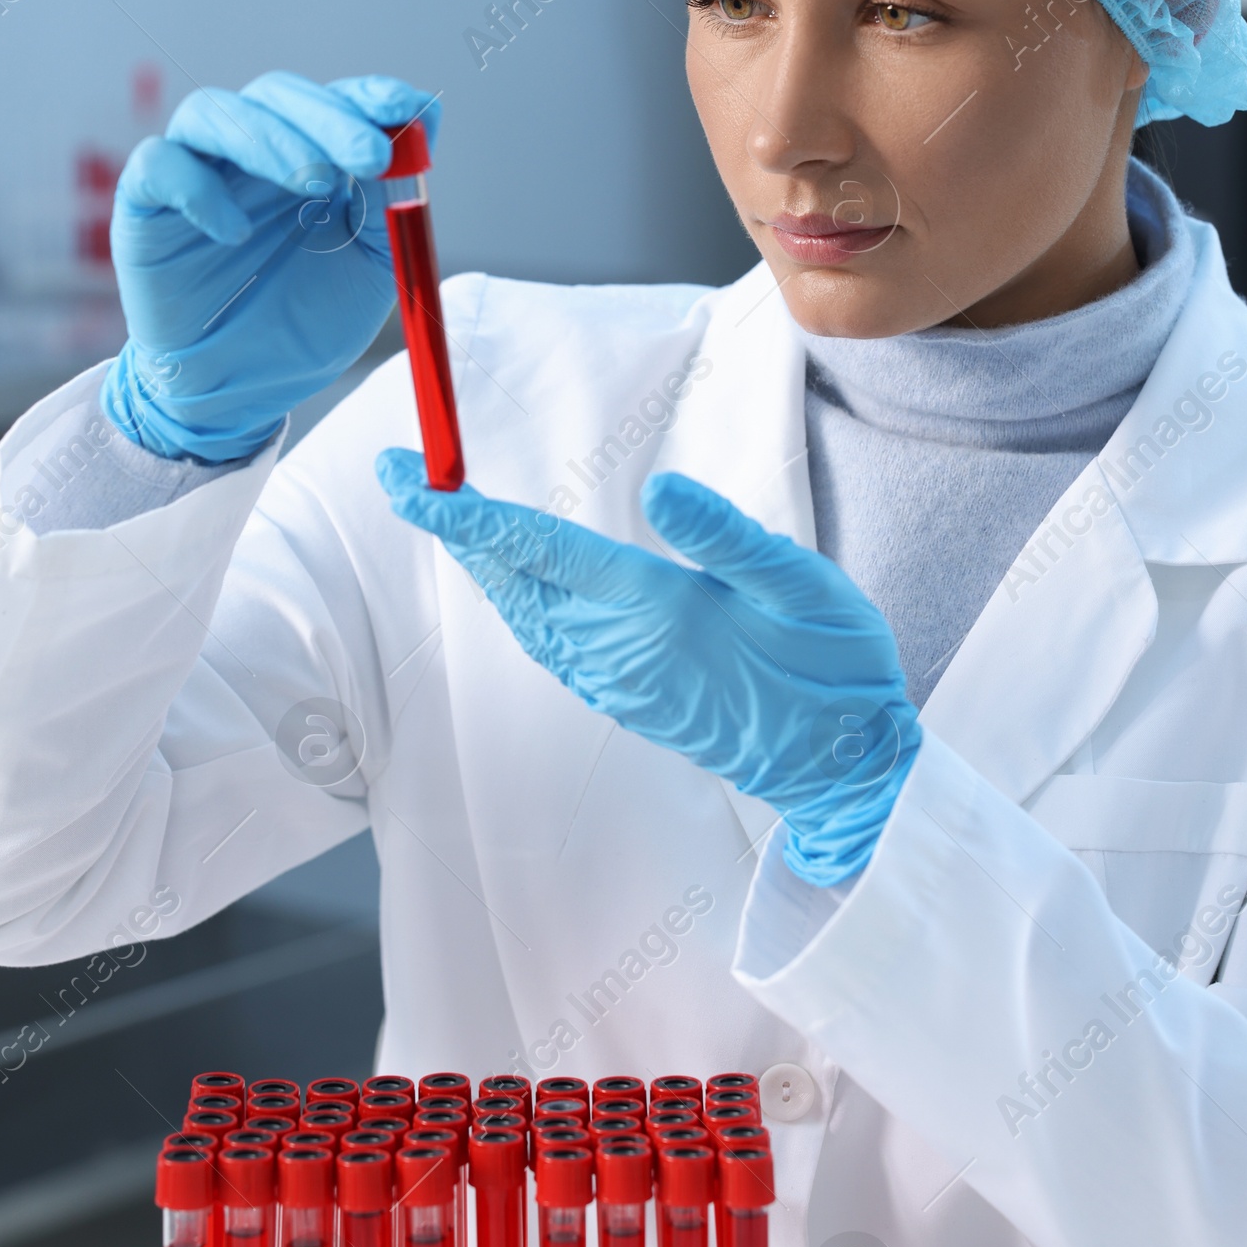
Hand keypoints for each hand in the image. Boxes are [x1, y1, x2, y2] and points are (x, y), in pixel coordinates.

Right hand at [101, 72, 440, 461]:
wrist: (238, 392)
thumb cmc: (303, 325)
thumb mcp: (370, 268)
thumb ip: (390, 202)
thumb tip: (420, 127)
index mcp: (308, 157)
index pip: (334, 101)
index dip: (368, 96)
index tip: (405, 109)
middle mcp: (249, 152)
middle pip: (277, 95)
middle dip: (329, 120)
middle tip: (369, 157)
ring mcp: (196, 170)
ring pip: (215, 112)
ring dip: (270, 140)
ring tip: (315, 185)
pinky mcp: (145, 203)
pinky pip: (158, 164)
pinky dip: (197, 188)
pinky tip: (235, 234)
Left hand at [378, 456, 920, 883]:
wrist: (843, 772)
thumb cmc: (834, 672)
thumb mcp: (800, 587)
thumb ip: (724, 537)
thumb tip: (656, 488)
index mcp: (655, 611)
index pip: (534, 549)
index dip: (463, 512)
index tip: (407, 476)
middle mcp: (620, 650)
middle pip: (511, 580)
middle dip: (453, 528)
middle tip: (403, 475)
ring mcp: (620, 681)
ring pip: (525, 615)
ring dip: (482, 564)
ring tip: (449, 515)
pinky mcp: (630, 700)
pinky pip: (549, 643)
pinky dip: (518, 599)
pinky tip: (519, 579)